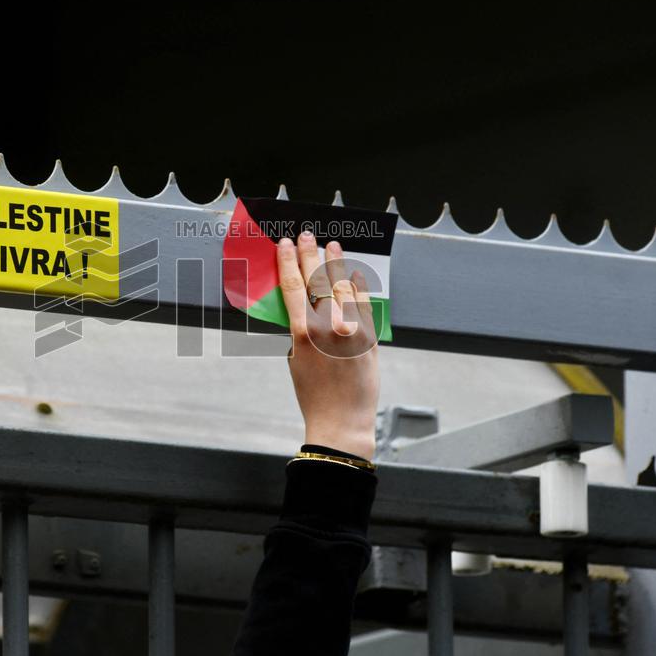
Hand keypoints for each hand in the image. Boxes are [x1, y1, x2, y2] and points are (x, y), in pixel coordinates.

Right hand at [277, 231, 379, 460]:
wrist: (341, 420)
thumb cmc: (313, 393)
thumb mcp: (295, 359)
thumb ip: (300, 330)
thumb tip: (306, 304)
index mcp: (302, 332)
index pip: (293, 286)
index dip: (288, 262)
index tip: (285, 244)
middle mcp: (327, 327)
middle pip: (317, 279)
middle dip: (310, 254)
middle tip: (307, 235)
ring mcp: (352, 330)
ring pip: (342, 287)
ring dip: (336, 263)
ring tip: (332, 246)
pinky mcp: (370, 337)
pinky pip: (365, 304)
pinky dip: (360, 286)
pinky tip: (356, 272)